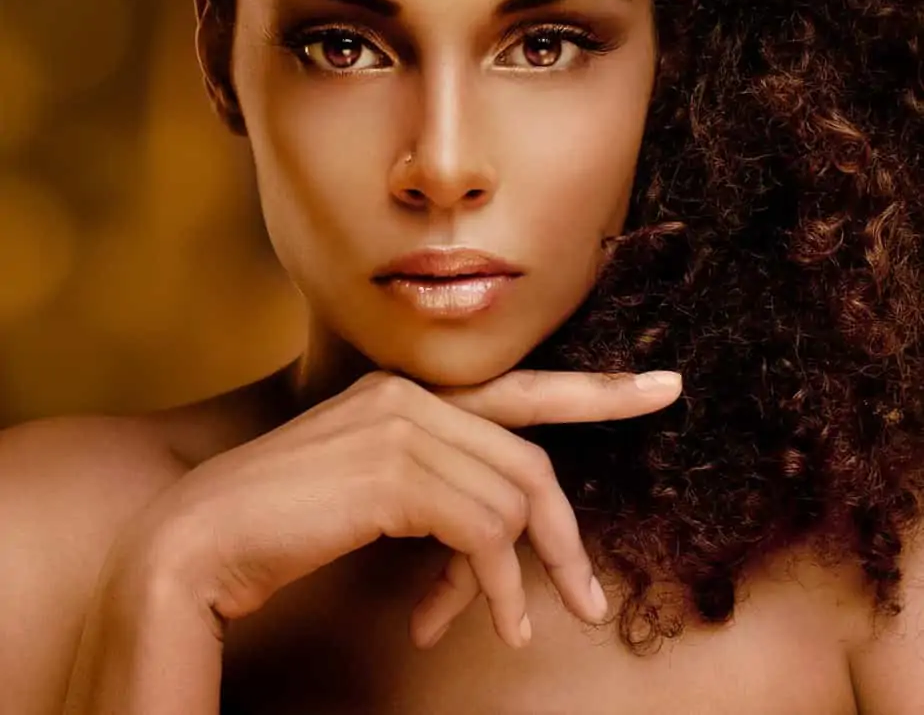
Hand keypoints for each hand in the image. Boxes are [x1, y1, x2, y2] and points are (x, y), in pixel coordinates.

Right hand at [129, 368, 680, 651]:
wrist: (196, 543)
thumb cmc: (287, 521)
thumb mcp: (376, 498)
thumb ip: (441, 492)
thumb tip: (505, 536)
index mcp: (408, 391)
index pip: (523, 389)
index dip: (600, 393)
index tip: (663, 388)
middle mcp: (410, 395)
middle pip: (529, 462)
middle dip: (563, 537)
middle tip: (586, 599)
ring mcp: (401, 426)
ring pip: (511, 502)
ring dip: (513, 576)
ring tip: (503, 624)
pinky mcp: (393, 472)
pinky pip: (481, 530)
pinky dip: (489, 584)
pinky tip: (470, 620)